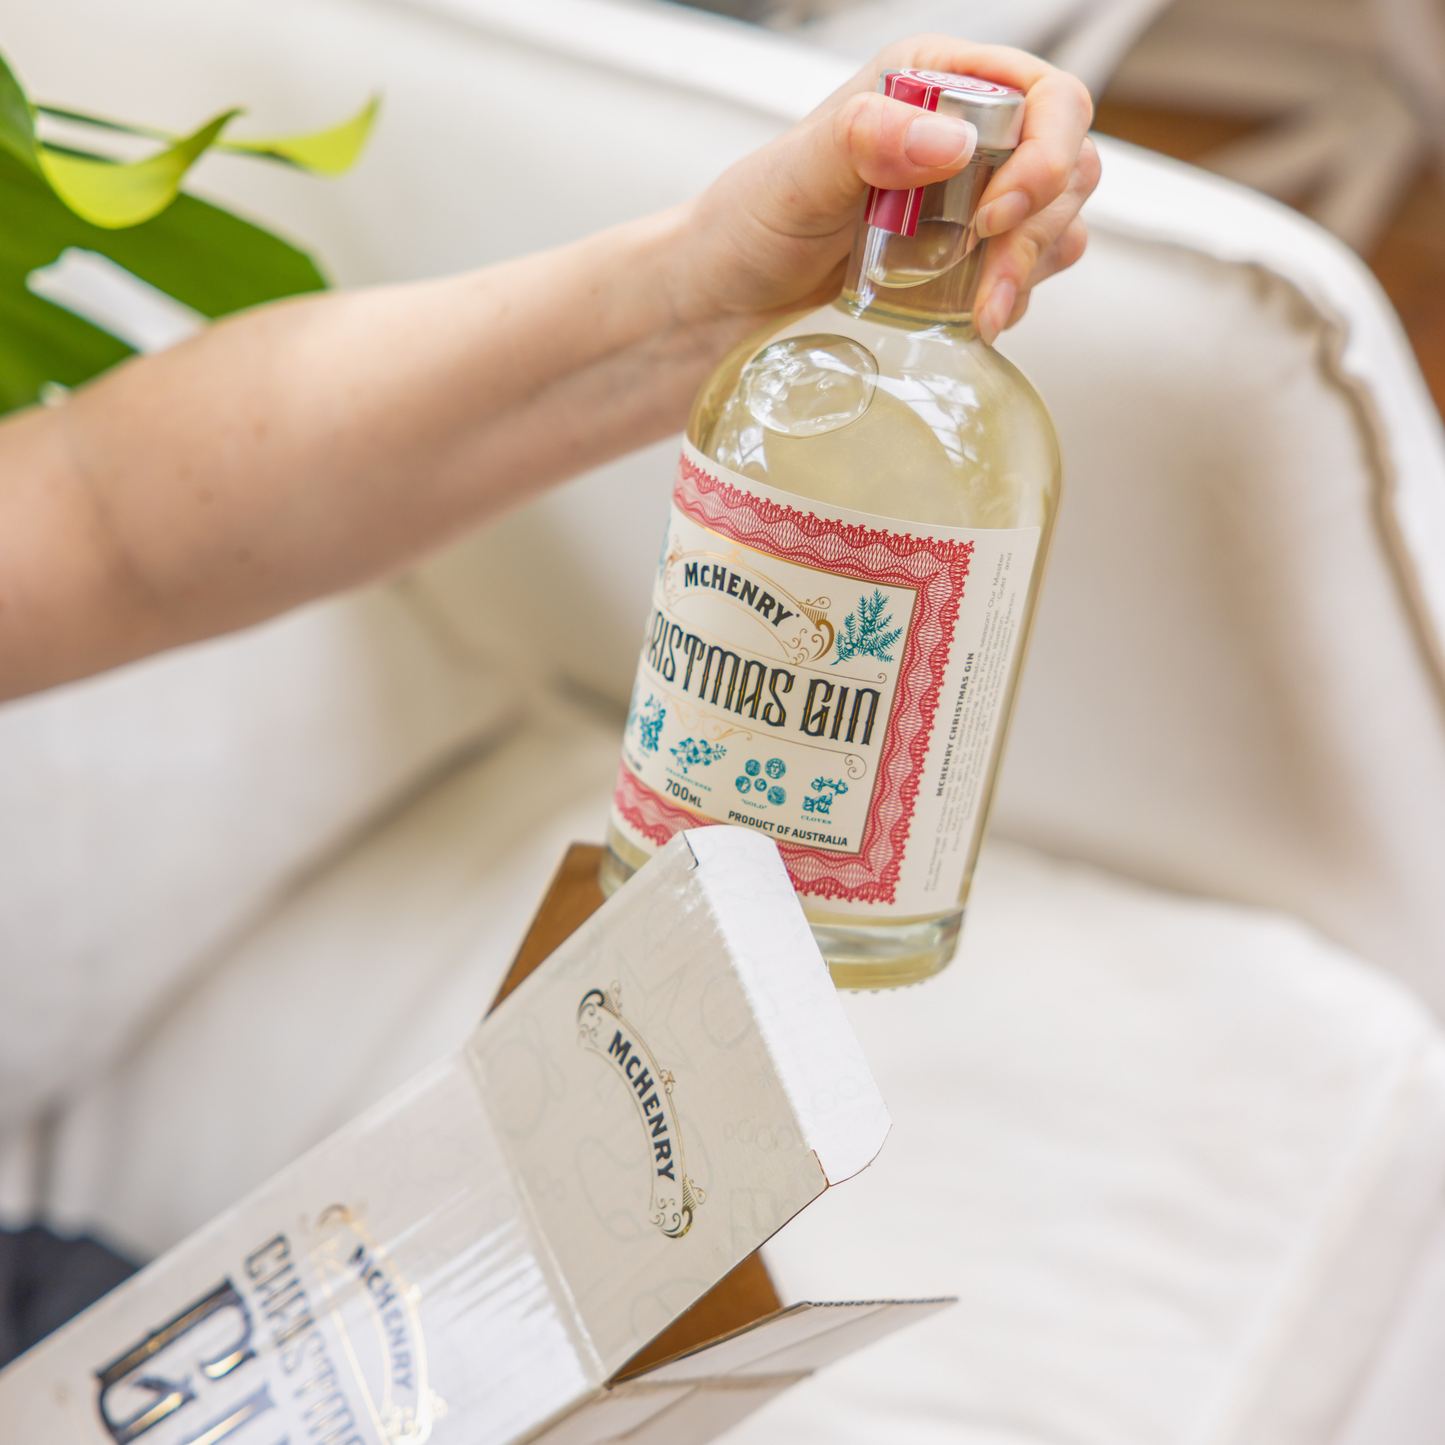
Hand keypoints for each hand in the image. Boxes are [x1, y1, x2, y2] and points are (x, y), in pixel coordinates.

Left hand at [675, 36, 1099, 343]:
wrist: (730, 295)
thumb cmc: (752, 223)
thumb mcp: (799, 174)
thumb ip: (866, 138)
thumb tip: (950, 139)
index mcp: (934, 81)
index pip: (1046, 96)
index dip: (1045, 154)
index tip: (995, 214)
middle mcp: (963, 130)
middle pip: (1067, 162)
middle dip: (1039, 227)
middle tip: (989, 283)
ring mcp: (971, 194)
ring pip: (1057, 218)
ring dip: (1033, 269)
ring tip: (983, 312)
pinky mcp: (966, 252)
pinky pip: (1031, 267)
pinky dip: (1017, 292)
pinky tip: (976, 316)